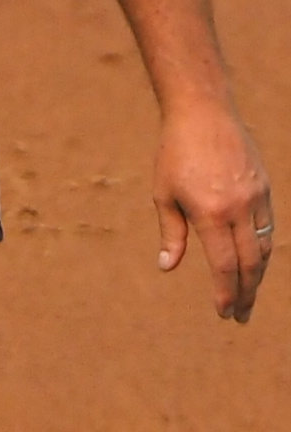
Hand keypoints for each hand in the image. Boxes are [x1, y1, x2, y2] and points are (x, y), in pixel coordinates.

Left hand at [156, 100, 273, 323]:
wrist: (204, 114)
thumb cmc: (174, 155)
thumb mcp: (163, 195)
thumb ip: (172, 234)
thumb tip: (168, 267)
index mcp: (211, 214)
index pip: (225, 265)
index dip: (226, 292)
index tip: (224, 312)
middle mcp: (240, 208)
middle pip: (250, 262)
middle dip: (246, 293)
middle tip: (240, 316)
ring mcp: (257, 197)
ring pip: (264, 246)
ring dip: (258, 275)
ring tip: (248, 297)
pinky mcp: (265, 187)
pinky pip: (269, 225)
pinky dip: (263, 249)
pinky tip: (255, 264)